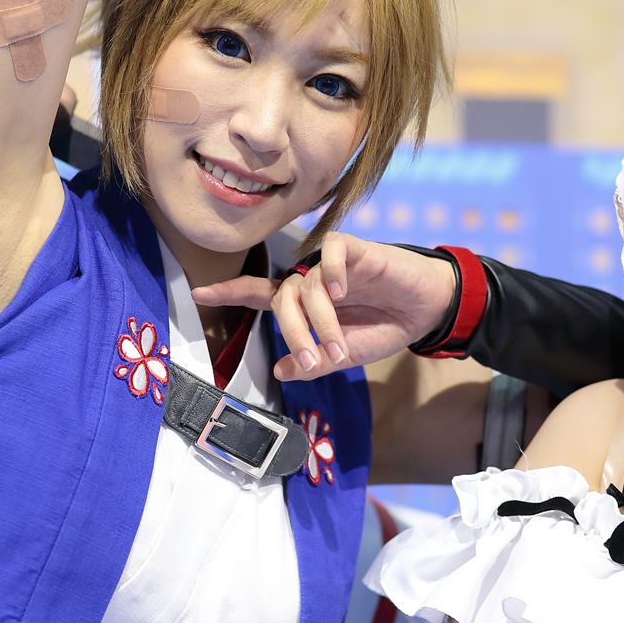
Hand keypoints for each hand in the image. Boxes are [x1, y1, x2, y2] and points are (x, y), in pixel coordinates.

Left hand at [192, 232, 455, 380]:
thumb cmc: (384, 327)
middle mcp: (312, 279)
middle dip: (294, 332)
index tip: (197, 293)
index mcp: (304, 303)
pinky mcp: (359, 251)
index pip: (259, 293)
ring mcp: (333, 265)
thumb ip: (314, 361)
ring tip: (341, 345)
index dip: (229, 292)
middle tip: (312, 360)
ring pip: (308, 284)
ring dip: (321, 321)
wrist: (426, 310)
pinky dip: (333, 271)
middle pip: (283, 297)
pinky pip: (333, 251)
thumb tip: (281, 371)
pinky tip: (343, 291)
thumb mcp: (347, 354)